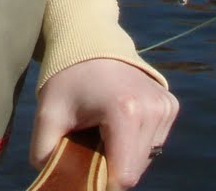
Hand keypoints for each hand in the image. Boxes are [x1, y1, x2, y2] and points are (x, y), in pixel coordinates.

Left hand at [31, 59, 177, 190]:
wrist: (91, 39)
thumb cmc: (67, 77)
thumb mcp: (48, 113)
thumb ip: (45, 152)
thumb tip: (52, 178)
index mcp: (125, 112)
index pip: (123, 176)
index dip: (100, 182)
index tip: (84, 167)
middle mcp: (153, 109)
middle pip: (135, 170)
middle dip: (111, 167)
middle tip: (90, 147)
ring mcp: (165, 106)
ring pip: (146, 159)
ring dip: (124, 156)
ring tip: (103, 132)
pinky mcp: (170, 105)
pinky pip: (154, 143)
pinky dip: (135, 142)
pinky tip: (118, 124)